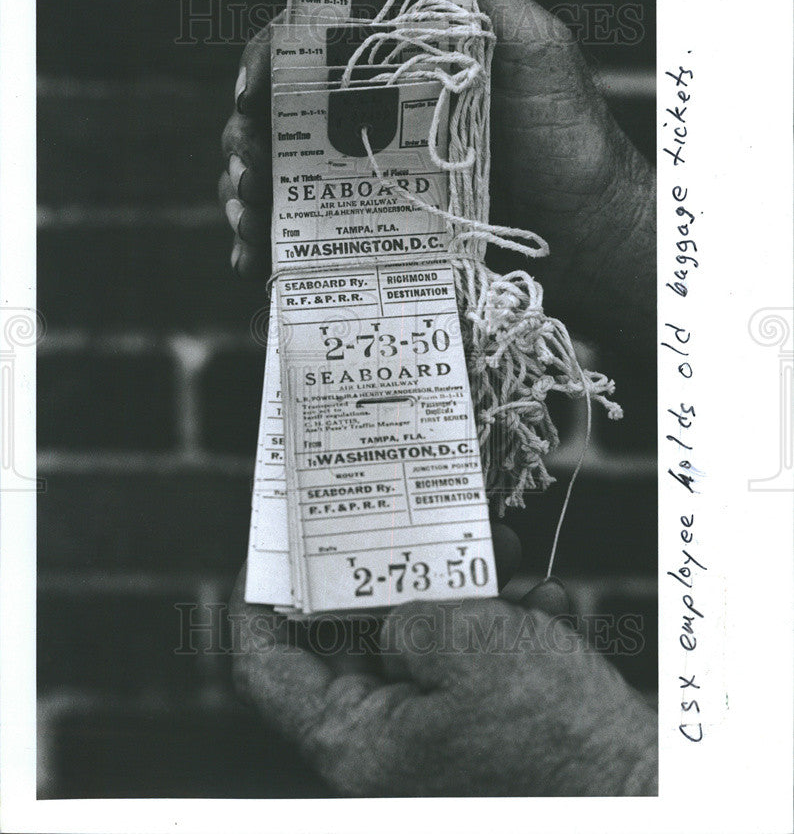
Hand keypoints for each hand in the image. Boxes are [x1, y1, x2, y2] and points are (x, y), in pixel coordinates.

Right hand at [218, 0, 653, 348]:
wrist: (592, 228)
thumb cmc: (570, 132)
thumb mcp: (531, 46)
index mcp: (402, 61)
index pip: (312, 47)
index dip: (266, 64)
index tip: (247, 97)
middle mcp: (379, 112)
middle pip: (284, 114)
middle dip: (246, 139)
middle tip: (245, 173)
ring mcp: (376, 171)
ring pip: (288, 172)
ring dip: (249, 191)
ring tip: (247, 221)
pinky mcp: (382, 225)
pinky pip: (315, 229)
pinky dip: (277, 241)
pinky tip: (256, 258)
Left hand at [229, 566, 657, 796]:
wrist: (638, 779)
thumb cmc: (551, 728)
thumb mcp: (467, 647)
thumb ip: (404, 617)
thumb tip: (390, 610)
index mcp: (357, 737)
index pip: (265, 668)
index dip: (256, 601)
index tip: (272, 544)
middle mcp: (382, 739)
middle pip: (343, 641)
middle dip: (375, 572)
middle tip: (388, 516)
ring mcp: (429, 730)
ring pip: (412, 639)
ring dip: (450, 587)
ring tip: (496, 546)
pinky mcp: (473, 722)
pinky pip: (462, 656)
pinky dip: (492, 619)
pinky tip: (537, 597)